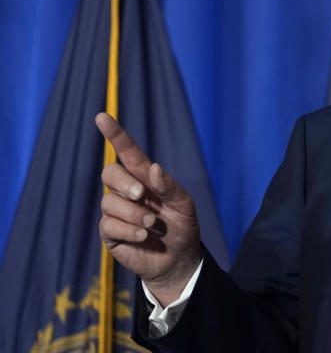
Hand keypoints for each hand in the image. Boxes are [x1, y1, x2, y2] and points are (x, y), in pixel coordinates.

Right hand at [97, 112, 201, 306]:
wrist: (178, 258)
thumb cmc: (182, 225)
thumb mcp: (184, 204)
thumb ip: (169, 186)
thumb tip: (152, 168)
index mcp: (145, 178)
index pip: (127, 152)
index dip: (115, 134)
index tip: (102, 117)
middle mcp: (127, 191)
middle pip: (109, 173)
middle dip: (124, 182)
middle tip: (142, 195)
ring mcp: (117, 212)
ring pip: (109, 202)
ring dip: (134, 213)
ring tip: (153, 225)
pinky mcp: (110, 233)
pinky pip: (108, 225)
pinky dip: (128, 229)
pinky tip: (143, 236)